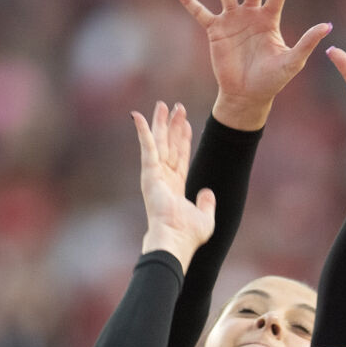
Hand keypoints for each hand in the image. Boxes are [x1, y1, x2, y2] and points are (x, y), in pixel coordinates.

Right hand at [134, 101, 217, 264]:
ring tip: (162, 105)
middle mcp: (164, 178)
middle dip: (173, 125)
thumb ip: (207, 203)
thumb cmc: (188, 236)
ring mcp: (155, 175)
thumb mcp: (205, 218)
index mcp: (176, 186)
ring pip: (159, 142)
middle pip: (169, 145)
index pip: (181, 156)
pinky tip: (138, 115)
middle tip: (175, 106)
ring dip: (160, 123)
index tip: (186, 122)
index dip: (183, 138)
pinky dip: (142, 131)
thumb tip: (207, 192)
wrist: (175, 241)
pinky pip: (146, 147)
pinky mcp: (149, 174)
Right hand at [172, 0, 329, 130]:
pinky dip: (188, 0)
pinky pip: (199, 12)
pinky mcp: (215, 30)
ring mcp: (232, 20)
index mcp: (270, 20)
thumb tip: (327, 26)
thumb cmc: (272, 81)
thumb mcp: (292, 61)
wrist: (247, 96)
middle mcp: (251, 14)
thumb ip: (307, 42)